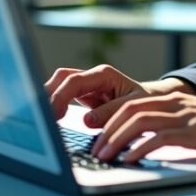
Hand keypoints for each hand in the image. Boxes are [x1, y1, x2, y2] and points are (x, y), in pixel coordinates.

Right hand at [44, 64, 193, 127]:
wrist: (153, 103)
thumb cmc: (146, 103)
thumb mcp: (134, 107)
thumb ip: (111, 112)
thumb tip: (88, 120)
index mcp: (103, 75)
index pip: (74, 81)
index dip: (60, 97)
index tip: (53, 116)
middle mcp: (92, 77)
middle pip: (61, 78)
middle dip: (49, 96)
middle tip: (42, 119)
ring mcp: (86, 86)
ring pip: (59, 85)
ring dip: (49, 99)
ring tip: (42, 119)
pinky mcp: (83, 97)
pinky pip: (63, 96)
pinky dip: (54, 105)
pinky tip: (49, 119)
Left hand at [91, 93, 195, 163]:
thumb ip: (177, 126)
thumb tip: (151, 142)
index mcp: (176, 99)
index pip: (133, 102)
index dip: (110, 116)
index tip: (96, 131)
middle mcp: (177, 104)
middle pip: (130, 110)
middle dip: (107, 129)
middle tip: (94, 148)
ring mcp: (185, 117)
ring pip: (140, 122)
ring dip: (117, 140)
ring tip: (104, 156)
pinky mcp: (195, 133)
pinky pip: (160, 138)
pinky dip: (140, 149)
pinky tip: (130, 160)